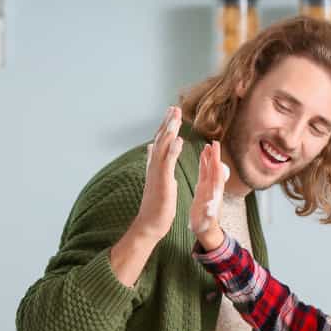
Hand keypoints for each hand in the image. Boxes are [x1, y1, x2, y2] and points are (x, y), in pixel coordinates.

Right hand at [131, 106, 183, 243]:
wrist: (150, 224)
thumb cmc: (157, 205)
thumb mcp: (158, 180)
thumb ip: (157, 164)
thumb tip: (153, 151)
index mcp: (155, 166)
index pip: (161, 142)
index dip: (166, 127)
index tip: (171, 114)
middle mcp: (154, 166)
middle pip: (161, 139)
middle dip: (168, 122)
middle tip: (174, 107)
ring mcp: (157, 173)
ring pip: (163, 146)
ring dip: (170, 130)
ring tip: (176, 116)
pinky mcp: (162, 181)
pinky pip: (168, 163)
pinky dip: (173, 150)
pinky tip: (179, 140)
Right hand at [189, 140, 228, 249]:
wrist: (206, 230)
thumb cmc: (205, 225)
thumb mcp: (205, 220)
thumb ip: (207, 213)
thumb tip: (209, 206)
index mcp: (214, 193)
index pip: (216, 174)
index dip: (215, 162)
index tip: (215, 151)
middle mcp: (213, 188)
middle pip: (214, 169)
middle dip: (214, 156)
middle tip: (214, 142)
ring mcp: (208, 187)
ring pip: (210, 169)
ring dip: (209, 157)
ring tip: (208, 145)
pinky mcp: (203, 189)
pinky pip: (204, 173)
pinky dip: (203, 164)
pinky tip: (202, 155)